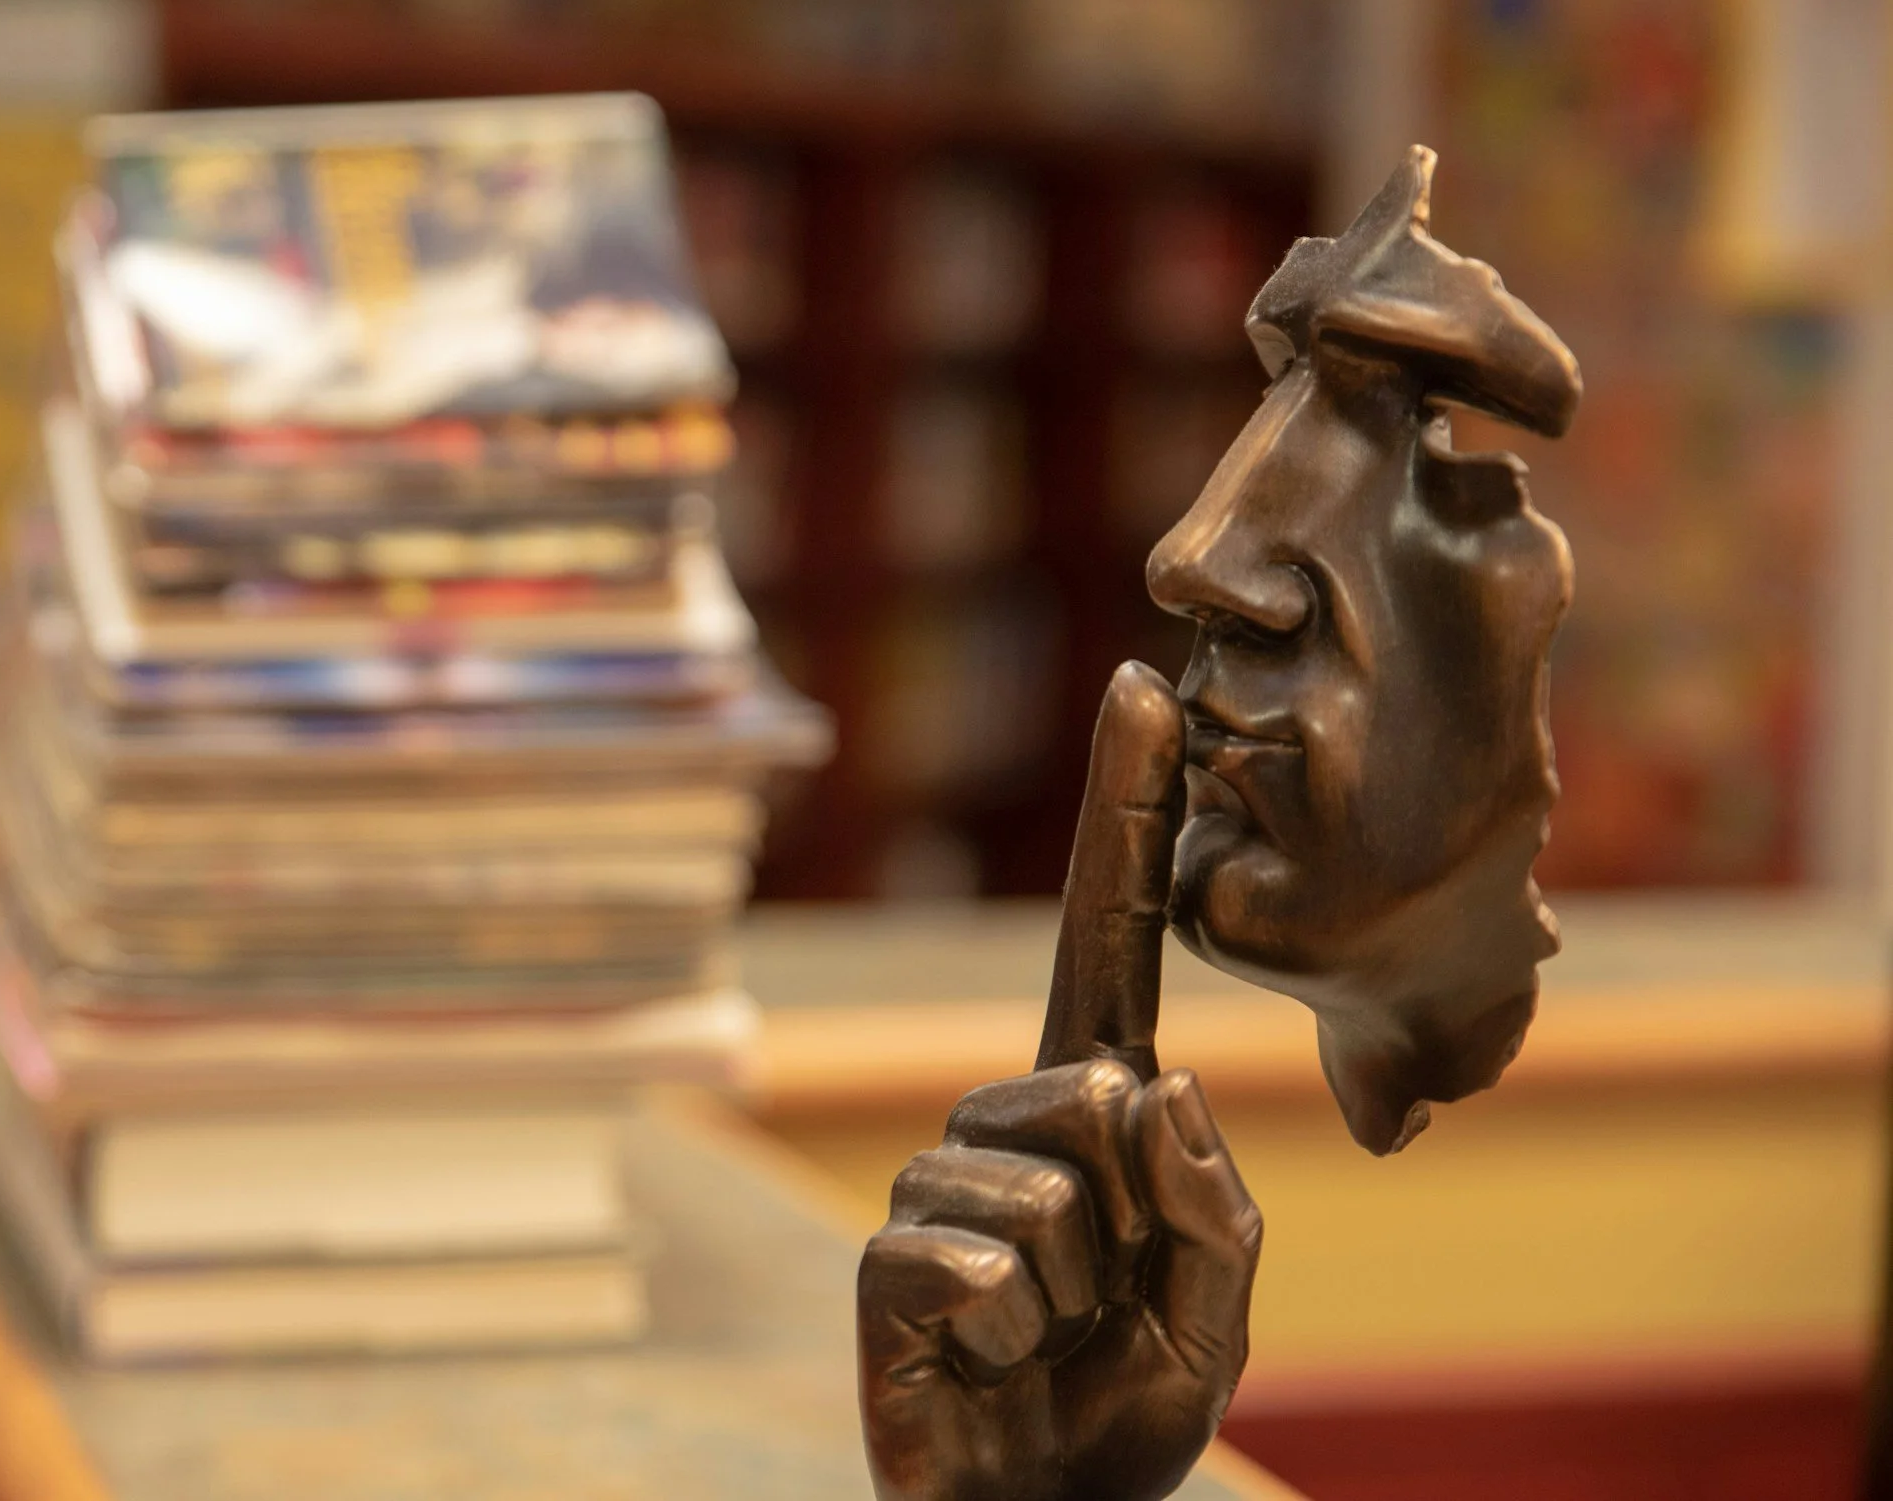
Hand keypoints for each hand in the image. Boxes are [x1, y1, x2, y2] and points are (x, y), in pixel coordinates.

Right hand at [858, 663, 1262, 1500]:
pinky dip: (1008, 1332)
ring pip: (1038, 1192)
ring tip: (1048, 1347)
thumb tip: (1143, 1084)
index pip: (1114, 942)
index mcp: (1103, 1112)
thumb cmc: (1128, 1413)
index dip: (1127, 821)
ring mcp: (942, 1191)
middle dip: (1134, 1223)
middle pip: (1091, 1091)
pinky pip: (970, 1259)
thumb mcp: (1220, 1314)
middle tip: (1106, 1311)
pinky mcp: (885, 1265)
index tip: (1145, 691)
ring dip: (1078, 1299)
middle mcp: (1011, 1124)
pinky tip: (990, 1366)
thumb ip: (1213, 1203)